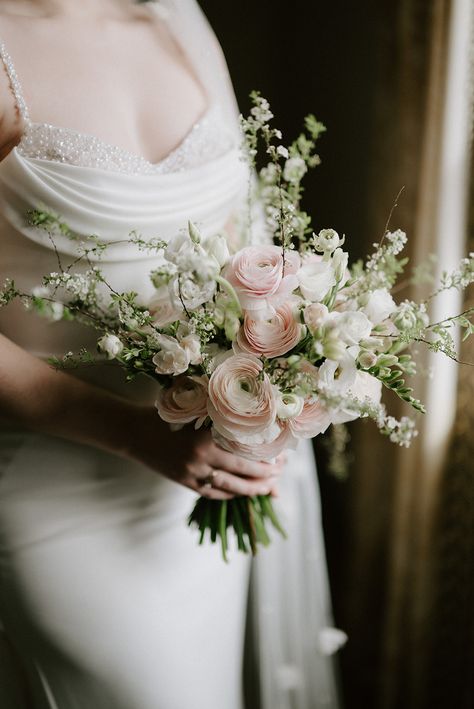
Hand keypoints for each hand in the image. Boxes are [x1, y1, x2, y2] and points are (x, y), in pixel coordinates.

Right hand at [128, 407, 284, 500]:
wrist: (132, 432)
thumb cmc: (164, 413)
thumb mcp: (191, 407)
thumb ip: (217, 411)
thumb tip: (250, 409)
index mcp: (205, 438)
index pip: (244, 451)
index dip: (265, 457)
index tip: (281, 456)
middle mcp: (200, 459)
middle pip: (242, 473)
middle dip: (265, 476)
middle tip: (280, 473)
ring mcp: (192, 475)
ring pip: (230, 488)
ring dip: (252, 489)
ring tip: (269, 488)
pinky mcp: (185, 483)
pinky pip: (213, 493)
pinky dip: (230, 494)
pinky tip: (242, 492)